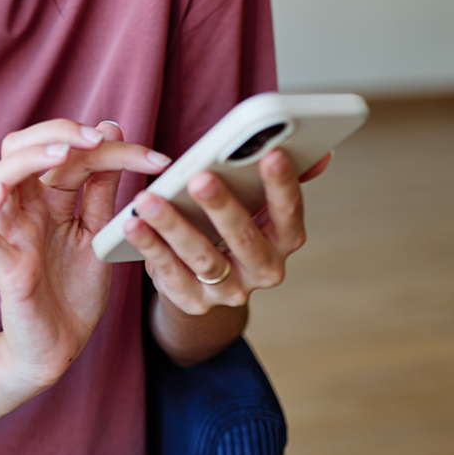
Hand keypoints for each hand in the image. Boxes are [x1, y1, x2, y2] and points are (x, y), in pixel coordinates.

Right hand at [0, 119, 170, 392]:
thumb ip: (101, 187)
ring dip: (28, 159)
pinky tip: (1, 194)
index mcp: (48, 196)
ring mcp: (10, 232)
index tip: (152, 156)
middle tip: (97, 139)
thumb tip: (111, 129)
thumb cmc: (74, 289)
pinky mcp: (2, 264)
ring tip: (62, 154)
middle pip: (20, 147)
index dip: (107, 145)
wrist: (61, 347)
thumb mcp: (98, 231)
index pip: (67, 151)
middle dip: (57, 133)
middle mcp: (24, 206)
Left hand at [123, 149, 327, 316]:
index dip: (283, 185)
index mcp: (284, 240)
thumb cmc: (232, 224)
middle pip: (244, 238)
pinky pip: (169, 274)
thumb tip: (321, 151)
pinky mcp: (193, 302)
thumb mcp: (258, 204)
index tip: (273, 154)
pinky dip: (150, 247)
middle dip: (223, 207)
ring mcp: (229, 291)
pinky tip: (132, 224)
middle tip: (200, 178)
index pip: (289, 213)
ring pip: (202, 258)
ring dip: (174, 226)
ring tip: (147, 198)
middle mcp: (263, 270)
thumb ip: (284, 177)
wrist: (207, 283)